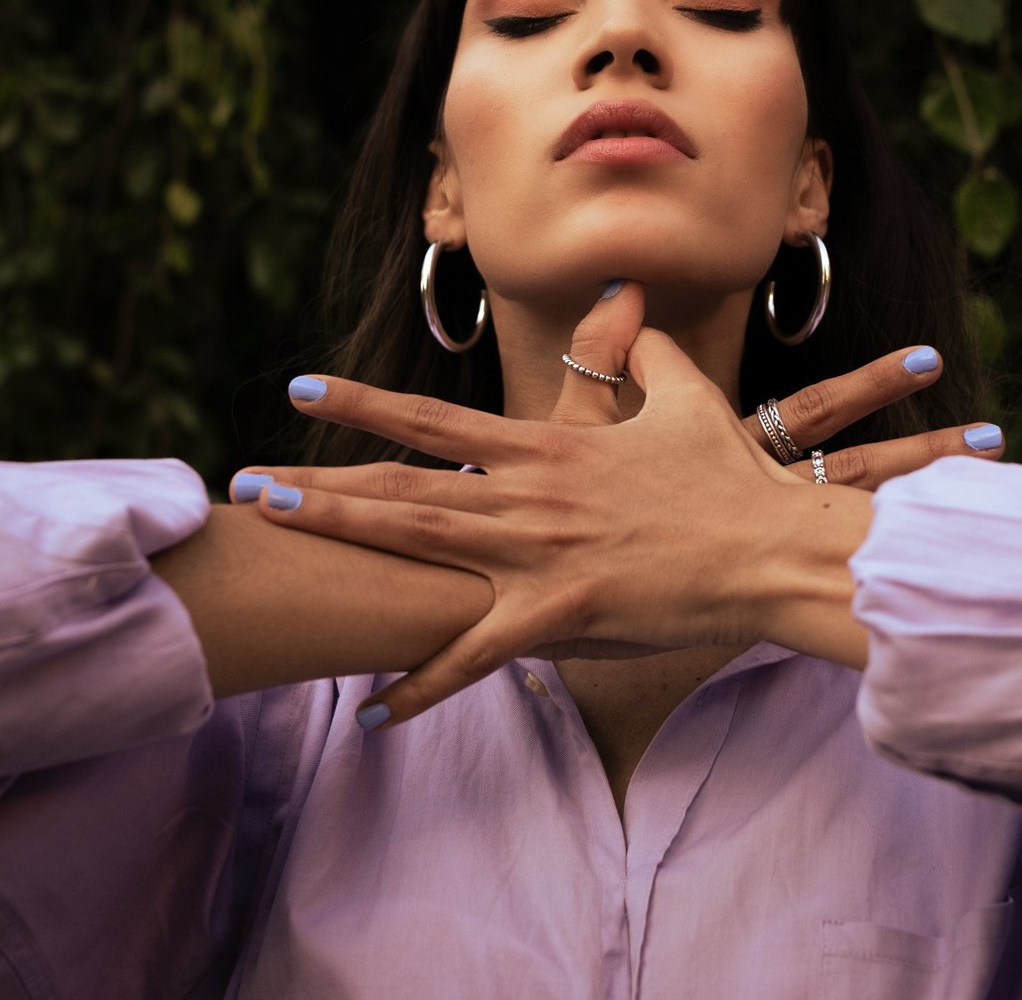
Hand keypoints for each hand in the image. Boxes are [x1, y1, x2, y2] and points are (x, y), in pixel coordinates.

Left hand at [234, 283, 1002, 725]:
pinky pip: (475, 658)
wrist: (774, 546)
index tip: (304, 390)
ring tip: (276, 530)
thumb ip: (646, 356)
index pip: (437, 422)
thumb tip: (632, 310)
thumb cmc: (732, 477)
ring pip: (420, 545)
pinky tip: (370, 711)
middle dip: (319, 483)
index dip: (366, 407)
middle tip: (247, 483)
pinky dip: (421, 687)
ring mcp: (539, 555)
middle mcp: (528, 496)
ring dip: (342, 537)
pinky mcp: (561, 614)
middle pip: (404, 485)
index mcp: (550, 447)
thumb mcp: (687, 401)